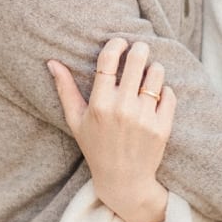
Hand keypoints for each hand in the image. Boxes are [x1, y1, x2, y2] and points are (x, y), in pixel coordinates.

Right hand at [48, 37, 175, 221]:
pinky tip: (156, 95)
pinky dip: (164, 91)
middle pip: (137, 60)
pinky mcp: (162, 127)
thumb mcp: (76, 120)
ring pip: (157, 74)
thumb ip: (65, 89)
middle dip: (139, 49)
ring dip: (154, 68)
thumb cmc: (96, 146)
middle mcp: (122, 109)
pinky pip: (169, 94)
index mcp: (99, 104)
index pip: (108, 61)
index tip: (119, 42)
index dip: (115, 45)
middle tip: (139, 48)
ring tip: (148, 72)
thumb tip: (52, 61)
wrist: (123, 180)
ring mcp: (144, 118)